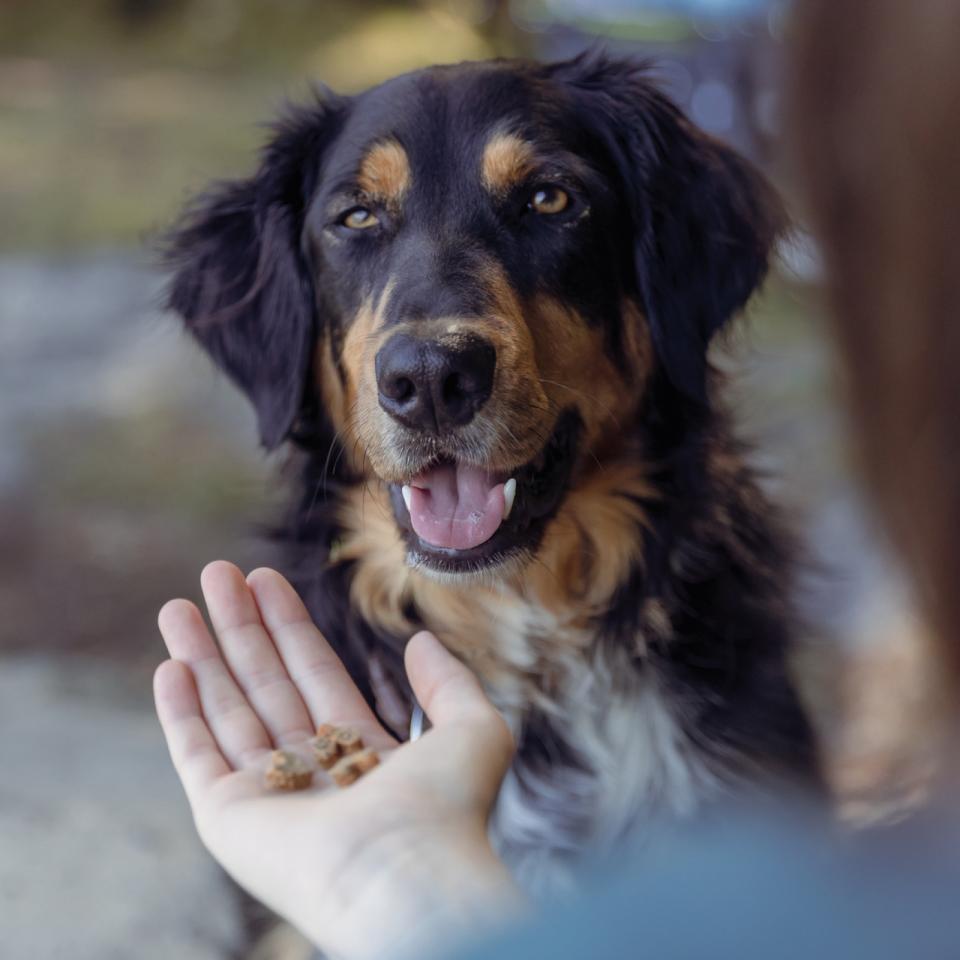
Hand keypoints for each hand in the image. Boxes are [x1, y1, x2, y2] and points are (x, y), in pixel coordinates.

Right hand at [154, 561, 520, 959]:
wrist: (405, 876)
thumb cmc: (445, 809)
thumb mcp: (472, 729)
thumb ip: (448, 682)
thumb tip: (419, 640)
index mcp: (361, 753)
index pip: (315, 673)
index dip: (289, 625)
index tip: (264, 577)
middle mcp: (310, 771)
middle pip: (266, 682)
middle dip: (240, 626)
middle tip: (217, 572)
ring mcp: (267, 796)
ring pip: (227, 708)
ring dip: (202, 655)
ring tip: (177, 604)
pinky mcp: (228, 818)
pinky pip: (196, 753)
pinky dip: (180, 712)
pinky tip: (171, 665)